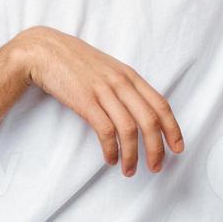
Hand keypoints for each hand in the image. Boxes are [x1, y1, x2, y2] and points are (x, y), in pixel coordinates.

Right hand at [16, 26, 183, 175]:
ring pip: (129, 129)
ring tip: (130, 170)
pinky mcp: (85, 101)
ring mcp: (103, 91)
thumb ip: (125, 86)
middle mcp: (121, 83)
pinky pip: (105, 131)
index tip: (178, 147)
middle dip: (157, 148)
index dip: (173, 128)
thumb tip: (141, 111)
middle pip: (150, 120)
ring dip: (133, 155)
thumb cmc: (76, 62)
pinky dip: (111, 149)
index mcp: (130, 75)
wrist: (45, 51)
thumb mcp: (108, 69)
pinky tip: (111, 159)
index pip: (161, 104)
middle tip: (157, 167)